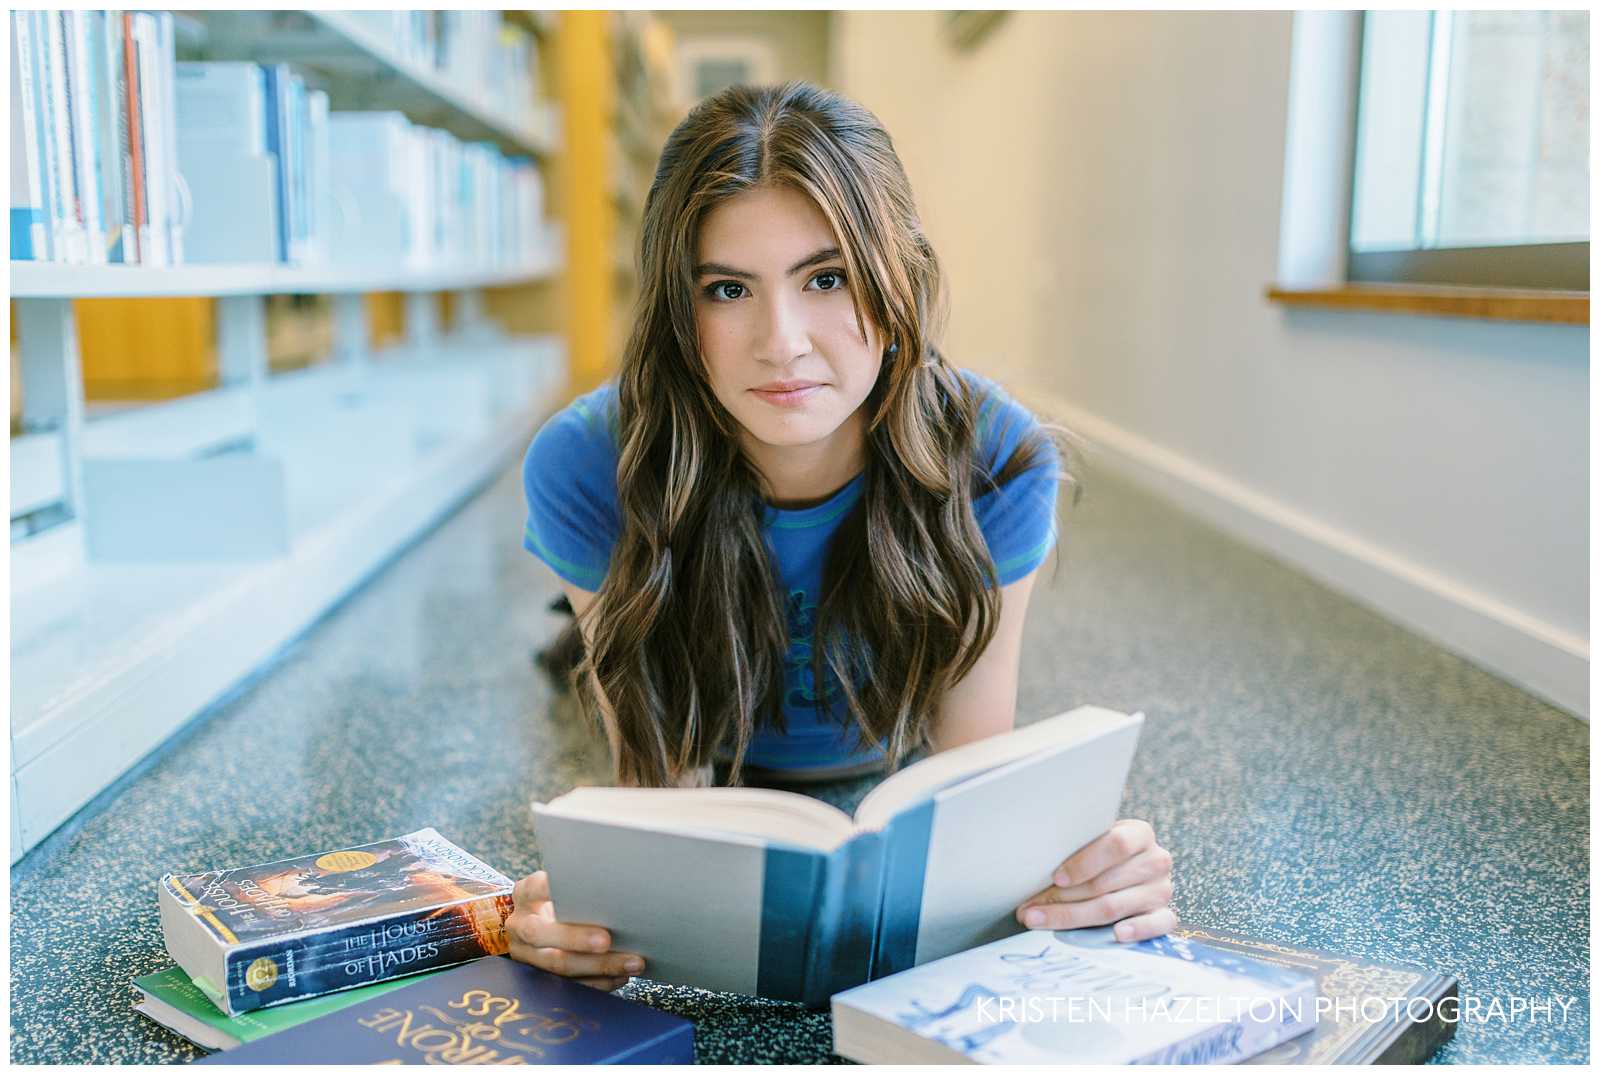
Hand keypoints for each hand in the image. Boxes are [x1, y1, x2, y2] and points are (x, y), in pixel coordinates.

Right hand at [506, 870, 645, 990]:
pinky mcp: (540, 977)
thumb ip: (579, 889)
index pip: (536, 887)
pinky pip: (569, 984)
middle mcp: (520, 925)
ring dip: (597, 966)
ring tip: (631, 963)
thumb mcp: (560, 888)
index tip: (582, 890)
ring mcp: (526, 954)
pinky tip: (620, 976)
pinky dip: (598, 982)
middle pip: (540, 934)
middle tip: (607, 940)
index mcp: (526, 895)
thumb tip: (621, 891)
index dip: (553, 889)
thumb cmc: (561, 902)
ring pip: (557, 964)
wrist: (535, 924)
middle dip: (576, 939)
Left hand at [1015, 819, 1174, 941]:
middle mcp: (1156, 860)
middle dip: (1062, 898)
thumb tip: (1030, 866)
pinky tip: (1115, 934)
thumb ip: (1073, 848)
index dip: (1084, 862)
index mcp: (1139, 834)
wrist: (1125, 872)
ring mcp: (1162, 890)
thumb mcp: (1089, 843)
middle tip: (1029, 908)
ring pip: (1115, 907)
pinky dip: (1136, 930)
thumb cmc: (1097, 856)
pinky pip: (1155, 926)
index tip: (1055, 877)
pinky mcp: (1165, 916)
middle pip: (1106, 883)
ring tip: (1039, 920)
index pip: (1116, 844)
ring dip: (1073, 916)